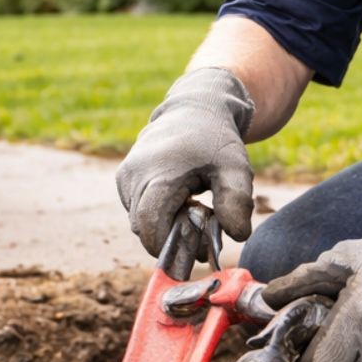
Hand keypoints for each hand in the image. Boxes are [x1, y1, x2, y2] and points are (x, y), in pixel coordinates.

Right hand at [115, 68, 255, 256]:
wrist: (195, 109)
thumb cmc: (216, 139)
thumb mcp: (236, 168)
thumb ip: (237, 201)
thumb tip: (237, 236)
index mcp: (157, 173)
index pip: (149, 227)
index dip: (170, 247)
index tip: (198, 252)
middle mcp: (133, 176)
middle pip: (144, 229)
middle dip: (173, 240)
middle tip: (205, 233)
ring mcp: (125, 178)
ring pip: (140, 223)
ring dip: (166, 227)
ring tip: (196, 210)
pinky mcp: (123, 180)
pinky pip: (137, 211)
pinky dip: (159, 216)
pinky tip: (182, 201)